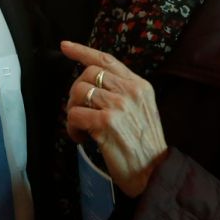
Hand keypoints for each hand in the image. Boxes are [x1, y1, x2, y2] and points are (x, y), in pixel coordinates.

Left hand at [61, 42, 168, 198]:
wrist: (154, 173)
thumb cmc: (144, 146)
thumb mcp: (141, 110)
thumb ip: (123, 93)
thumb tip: (92, 85)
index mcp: (140, 85)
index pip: (107, 60)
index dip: (83, 51)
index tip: (65, 47)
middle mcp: (130, 91)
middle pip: (88, 74)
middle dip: (76, 91)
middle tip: (78, 111)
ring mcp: (119, 105)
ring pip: (79, 92)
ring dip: (72, 112)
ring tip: (81, 128)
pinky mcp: (107, 122)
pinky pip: (74, 115)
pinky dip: (72, 128)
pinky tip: (81, 138)